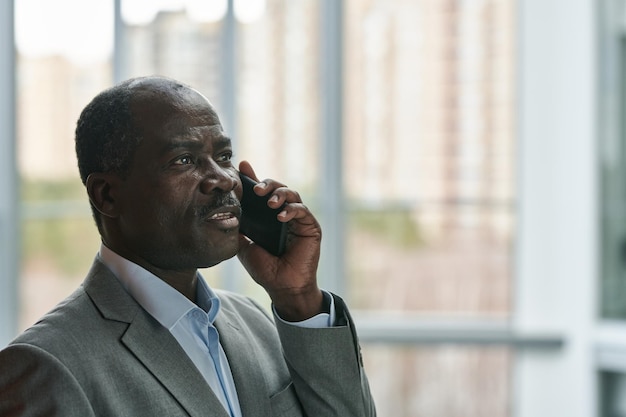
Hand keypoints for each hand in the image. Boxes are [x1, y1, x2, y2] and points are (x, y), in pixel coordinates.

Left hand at [236, 160, 323, 320]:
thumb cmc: (265, 270)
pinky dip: (291, 209)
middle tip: (256, 188)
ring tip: (270, 202)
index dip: (253, 178)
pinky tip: (281, 216)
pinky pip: (302, 210)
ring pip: (292, 194)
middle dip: (267, 184)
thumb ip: (239, 229)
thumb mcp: (245, 247)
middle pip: (278, 188)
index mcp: (268, 218)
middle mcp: (284, 215)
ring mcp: (298, 220)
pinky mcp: (310, 227)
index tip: (242, 166)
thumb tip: (226, 213)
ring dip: (280, 194)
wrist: (282, 287)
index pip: (262, 194)